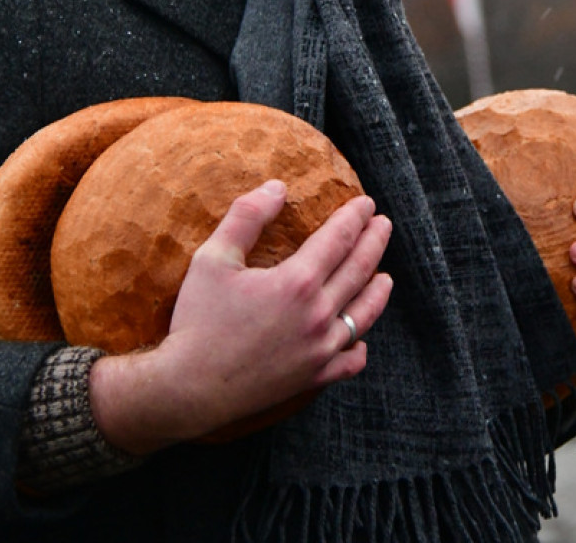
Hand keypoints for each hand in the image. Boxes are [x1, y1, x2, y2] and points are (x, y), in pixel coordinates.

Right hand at [89, 180, 392, 452]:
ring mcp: (320, 350)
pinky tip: (359, 337)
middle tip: (384, 224)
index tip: (366, 203)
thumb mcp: (213, 258)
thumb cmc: (198, 320)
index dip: (354, 218)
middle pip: (360, 270)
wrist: (189, 388)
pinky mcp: (314, 378)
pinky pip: (351, 360)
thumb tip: (277, 186)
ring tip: (385, 276)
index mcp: (297, 281)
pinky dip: (360, 345)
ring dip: (378, 291)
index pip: (339, 239)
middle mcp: (318, 315)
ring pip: (364, 314)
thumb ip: (247, 216)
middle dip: (375, 242)